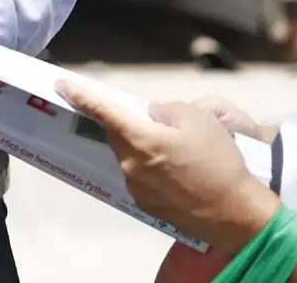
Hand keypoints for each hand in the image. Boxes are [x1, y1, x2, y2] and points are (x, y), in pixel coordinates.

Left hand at [58, 80, 278, 254]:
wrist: (235, 212)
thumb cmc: (218, 161)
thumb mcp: (197, 118)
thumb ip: (166, 111)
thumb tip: (153, 116)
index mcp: (140, 140)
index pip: (103, 112)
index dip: (81, 96)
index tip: (61, 86)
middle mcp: (130, 166)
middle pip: (118, 135)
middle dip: (128, 123)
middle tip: (155, 121)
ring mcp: (137, 188)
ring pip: (130, 156)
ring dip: (143, 146)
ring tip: (177, 148)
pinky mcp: (147, 205)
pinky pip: (141, 176)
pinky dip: (151, 167)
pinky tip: (178, 169)